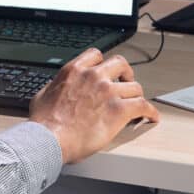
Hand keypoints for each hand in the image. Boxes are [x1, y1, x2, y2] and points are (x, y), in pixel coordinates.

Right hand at [28, 48, 159, 163]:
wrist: (50, 138)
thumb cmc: (44, 123)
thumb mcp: (42, 95)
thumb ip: (55, 87)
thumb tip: (55, 88)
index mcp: (74, 71)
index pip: (96, 55)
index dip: (104, 63)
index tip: (106, 70)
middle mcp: (93, 76)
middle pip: (120, 64)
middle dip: (125, 73)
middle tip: (126, 82)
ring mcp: (108, 92)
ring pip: (134, 86)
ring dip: (137, 95)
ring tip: (138, 103)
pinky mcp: (119, 110)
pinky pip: (143, 106)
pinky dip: (150, 111)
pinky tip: (152, 117)